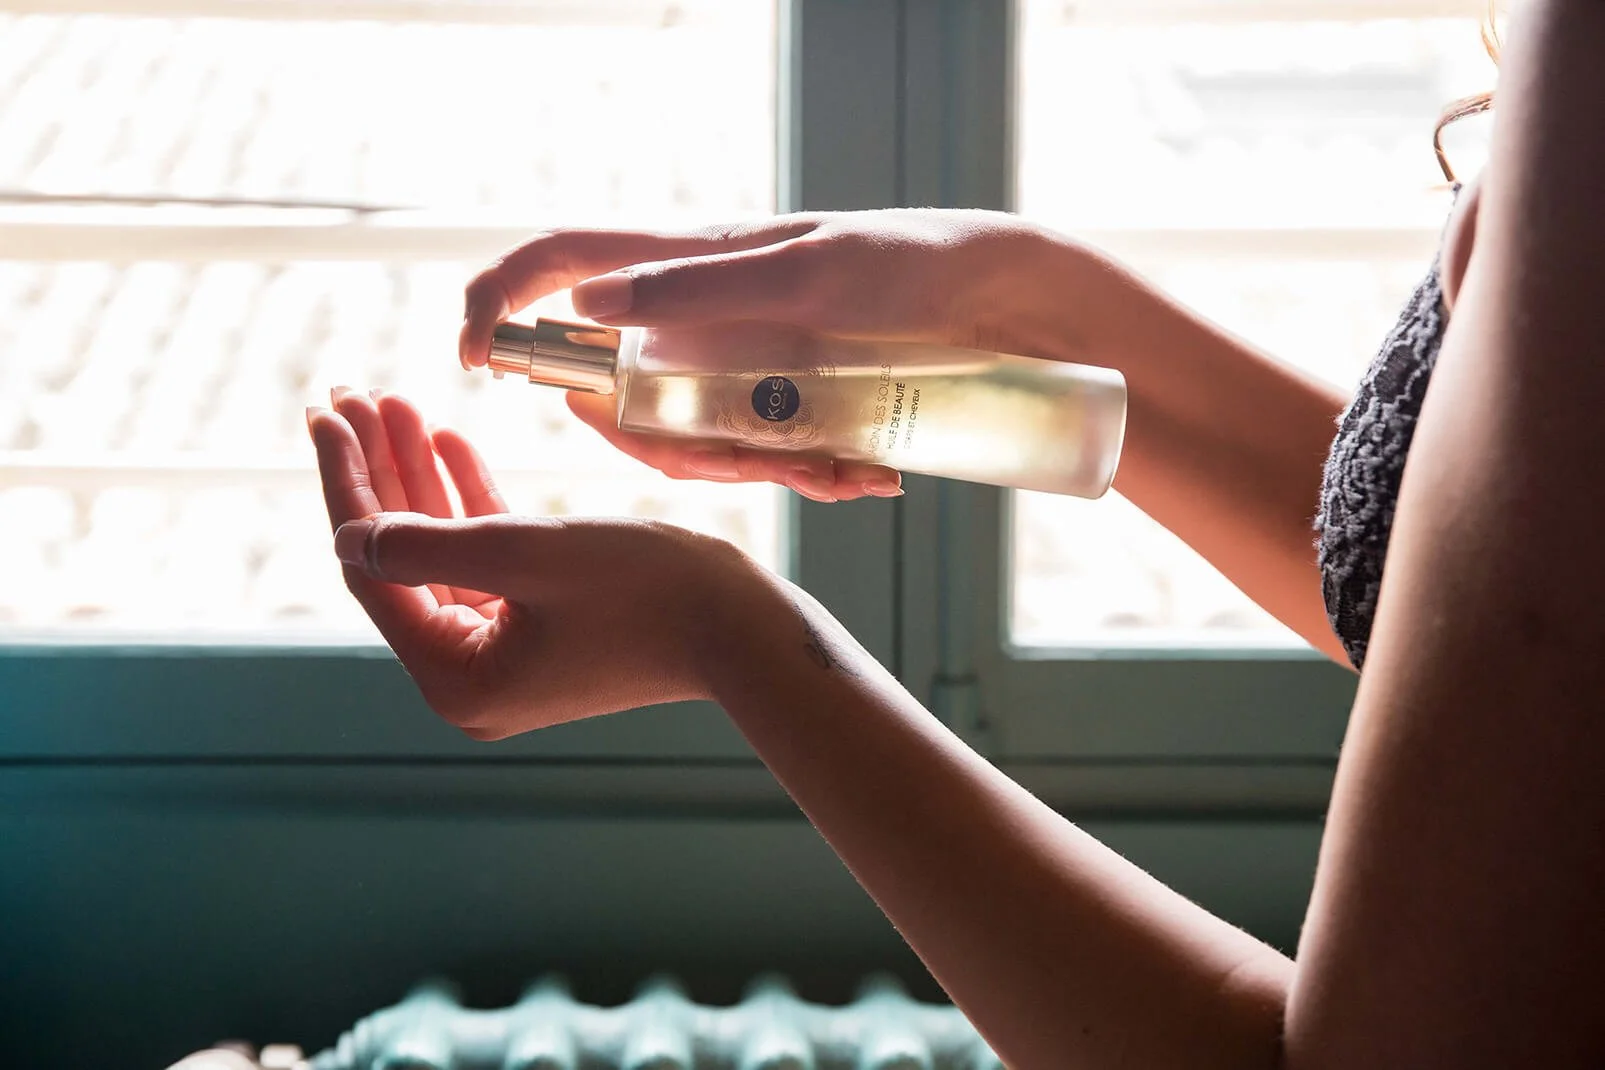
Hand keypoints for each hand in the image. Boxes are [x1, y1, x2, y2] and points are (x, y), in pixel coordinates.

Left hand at [306, 388, 765, 739]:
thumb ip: (426, 544)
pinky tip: (447, 442)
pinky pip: (487, 560)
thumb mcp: (524, 554)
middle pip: (400, 557)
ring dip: (420, 478)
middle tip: (348, 396)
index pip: (373, 567)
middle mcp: (471, 677)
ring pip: (441, 550)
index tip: (327, 412)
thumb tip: (348, 538)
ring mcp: (507, 654)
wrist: (742, 627)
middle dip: (375, 473)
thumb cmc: (645, 591)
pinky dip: (468, 503)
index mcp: (455, 678)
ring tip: (394, 403)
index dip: (346, 483)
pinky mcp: (541, 630)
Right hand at [460, 208, 1066, 501]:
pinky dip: (806, 475)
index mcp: (687, 265)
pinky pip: (759, 455)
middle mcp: (699, 317)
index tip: (471, 361)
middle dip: (668, 447)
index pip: (560, 263)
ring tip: (842, 469)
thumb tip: (584, 307)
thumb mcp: (804, 276)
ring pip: (690, 440)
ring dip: (755, 472)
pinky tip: (868, 475)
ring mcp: (739, 363)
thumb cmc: (909, 264)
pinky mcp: (785, 402)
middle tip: (753, 462)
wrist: (1007, 303)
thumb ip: (694, 292)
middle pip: (619, 394)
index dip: (500, 301)